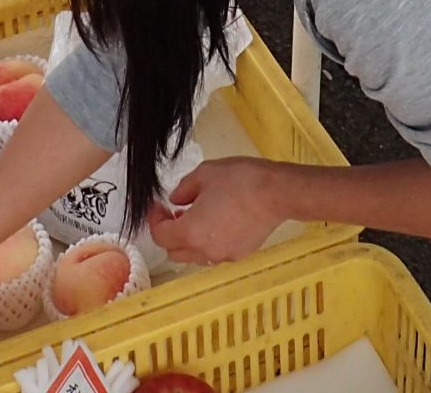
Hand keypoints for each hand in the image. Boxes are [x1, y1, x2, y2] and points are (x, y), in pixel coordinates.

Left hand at [153, 159, 286, 265]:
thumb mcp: (204, 174)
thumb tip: (175, 201)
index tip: (159, 205)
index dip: (154, 220)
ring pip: (195, 256)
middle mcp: (204, 251)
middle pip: (174, 252)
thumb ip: (183, 189)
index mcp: (190, 232)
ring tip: (199, 216)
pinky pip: (215, 253)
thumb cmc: (239, 180)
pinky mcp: (240, 255)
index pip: (160, 236)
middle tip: (176, 212)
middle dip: (170, 233)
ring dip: (189, 240)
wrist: (277, 193)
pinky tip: (220, 221)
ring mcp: (224, 256)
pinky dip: (209, 242)